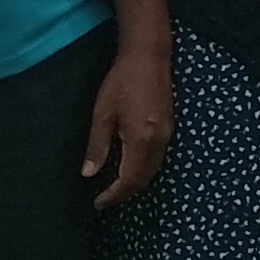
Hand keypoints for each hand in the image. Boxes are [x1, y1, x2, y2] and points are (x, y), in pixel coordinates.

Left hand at [82, 32, 174, 209]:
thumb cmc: (121, 82)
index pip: (129, 180)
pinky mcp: (170, 127)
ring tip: (116, 187)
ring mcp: (167, 135)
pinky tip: (130, 166)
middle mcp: (159, 142)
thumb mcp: (103, 113)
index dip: (114, 195)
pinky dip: (144, 170)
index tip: (98, 203)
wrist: (149, 56)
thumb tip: (89, 174)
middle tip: (105, 199)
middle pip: (144, 179)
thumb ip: (98, 145)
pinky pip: (158, 158)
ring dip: (136, 183)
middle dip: (125, 193)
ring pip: (153, 170)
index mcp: (141, 140)